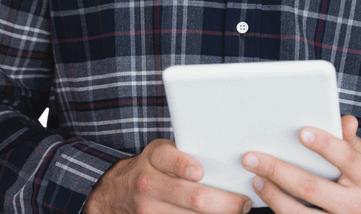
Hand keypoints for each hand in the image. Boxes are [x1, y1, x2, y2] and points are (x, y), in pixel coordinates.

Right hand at [85, 138, 253, 213]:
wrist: (117, 191)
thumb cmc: (154, 167)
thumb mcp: (163, 152)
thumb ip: (188, 153)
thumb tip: (230, 156)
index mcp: (154, 157)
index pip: (168, 158)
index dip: (184, 165)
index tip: (200, 172)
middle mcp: (148, 182)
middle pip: (191, 196)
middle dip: (223, 202)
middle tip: (243, 202)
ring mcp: (146, 208)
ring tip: (236, 211)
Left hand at [242, 114, 360, 213]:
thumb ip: (353, 142)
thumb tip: (344, 121)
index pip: (346, 158)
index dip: (325, 144)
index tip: (301, 132)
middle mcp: (358, 205)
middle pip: (311, 187)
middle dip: (279, 170)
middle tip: (253, 157)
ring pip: (300, 213)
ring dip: (273, 195)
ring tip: (257, 179)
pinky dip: (281, 212)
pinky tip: (270, 200)